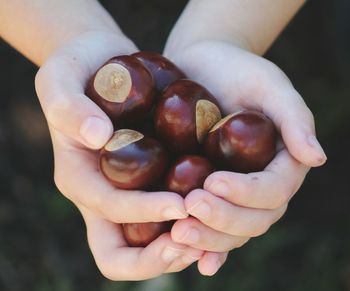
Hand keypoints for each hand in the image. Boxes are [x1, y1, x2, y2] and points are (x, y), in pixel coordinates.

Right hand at [35, 31, 202, 279]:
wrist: (100, 62)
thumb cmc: (78, 66)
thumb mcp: (61, 77)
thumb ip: (69, 106)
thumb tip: (98, 136)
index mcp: (79, 177)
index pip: (109, 209)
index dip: (143, 212)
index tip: (182, 204)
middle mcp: (102, 195)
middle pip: (121, 254)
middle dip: (157, 257)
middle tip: (196, 244)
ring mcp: (126, 192)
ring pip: (148, 244)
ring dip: (181, 248)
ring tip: (215, 232)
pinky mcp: (148, 182)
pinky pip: (167, 219)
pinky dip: (191, 227)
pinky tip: (219, 212)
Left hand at [164, 40, 326, 274]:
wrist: (202, 66)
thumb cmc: (236, 70)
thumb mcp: (267, 85)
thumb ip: (294, 117)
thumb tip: (317, 158)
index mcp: (281, 161)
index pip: (274, 191)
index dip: (247, 193)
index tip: (212, 182)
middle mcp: (260, 183)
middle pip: (255, 219)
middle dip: (223, 220)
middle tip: (189, 209)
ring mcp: (235, 192)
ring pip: (233, 230)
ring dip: (208, 238)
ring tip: (178, 233)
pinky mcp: (210, 193)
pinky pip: (212, 226)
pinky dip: (203, 245)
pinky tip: (187, 253)